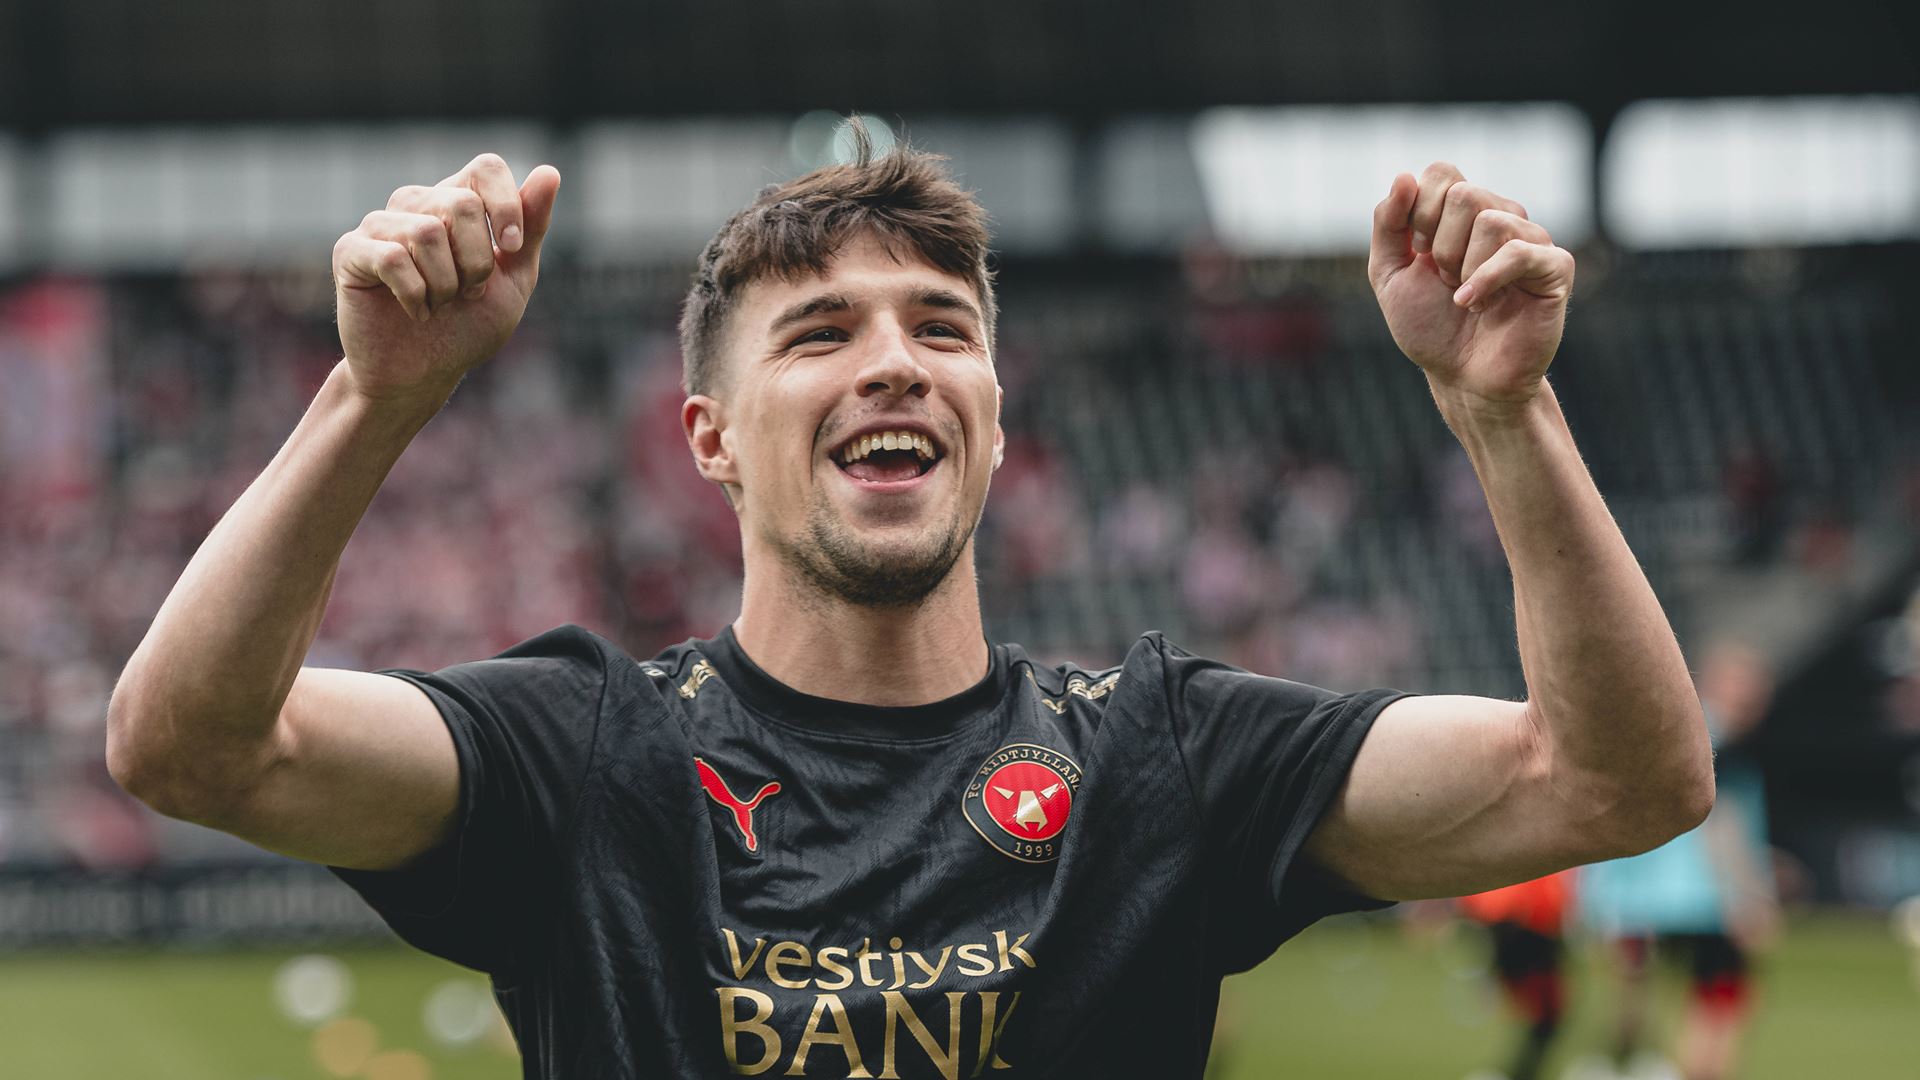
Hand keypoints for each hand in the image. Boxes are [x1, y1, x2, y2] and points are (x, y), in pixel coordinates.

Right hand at [331, 153, 561, 402]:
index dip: (506, 207)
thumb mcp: (513, 280)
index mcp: (457, 202)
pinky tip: (415, 312)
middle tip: (468, 294)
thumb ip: (531, 227)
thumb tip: (549, 172)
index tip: (511, 250)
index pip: (486, 168)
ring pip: (426, 233)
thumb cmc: (467, 326)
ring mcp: (380, 224)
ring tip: (439, 305)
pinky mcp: (352, 251)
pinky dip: (415, 295)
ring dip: (445, 285)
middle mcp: (416, 203)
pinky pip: (392, 258)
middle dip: (477, 262)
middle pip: (461, 204)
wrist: (422, 374)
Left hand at [1367, 163, 1573, 407]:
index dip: (1419, 212)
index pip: (1442, 172)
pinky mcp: (1554, 268)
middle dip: (1440, 246)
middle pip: (1464, 194)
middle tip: (1446, 280)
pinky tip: (1475, 304)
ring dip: (1463, 268)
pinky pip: (1520, 252)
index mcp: (1464, 213)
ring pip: (1490, 220)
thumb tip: (1404, 176)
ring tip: (1467, 297)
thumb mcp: (1389, 274)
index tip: (1419, 254)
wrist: (1462, 378)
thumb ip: (1388, 224)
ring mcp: (1531, 240)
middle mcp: (1501, 216)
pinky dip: (1486, 280)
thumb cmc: (1430, 327)